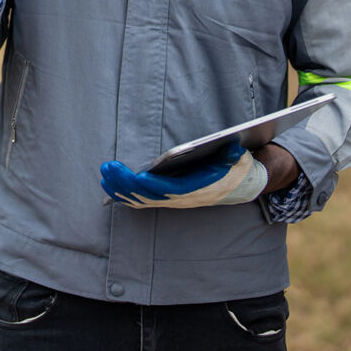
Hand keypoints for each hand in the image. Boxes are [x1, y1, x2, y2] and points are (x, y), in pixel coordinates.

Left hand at [100, 142, 268, 208]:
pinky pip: (145, 201)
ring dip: (122, 189)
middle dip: (127, 184)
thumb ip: (234, 155)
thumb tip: (231, 149)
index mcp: (201, 188)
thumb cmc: (239, 166)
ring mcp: (177, 200)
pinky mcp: (171, 199)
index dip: (154, 186)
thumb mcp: (241, 158)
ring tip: (105, 175)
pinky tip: (113, 188)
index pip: (173, 190)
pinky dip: (127, 196)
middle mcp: (186, 198)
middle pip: (151, 196)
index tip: (137, 177)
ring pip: (145, 201)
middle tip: (107, 168)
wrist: (245, 184)